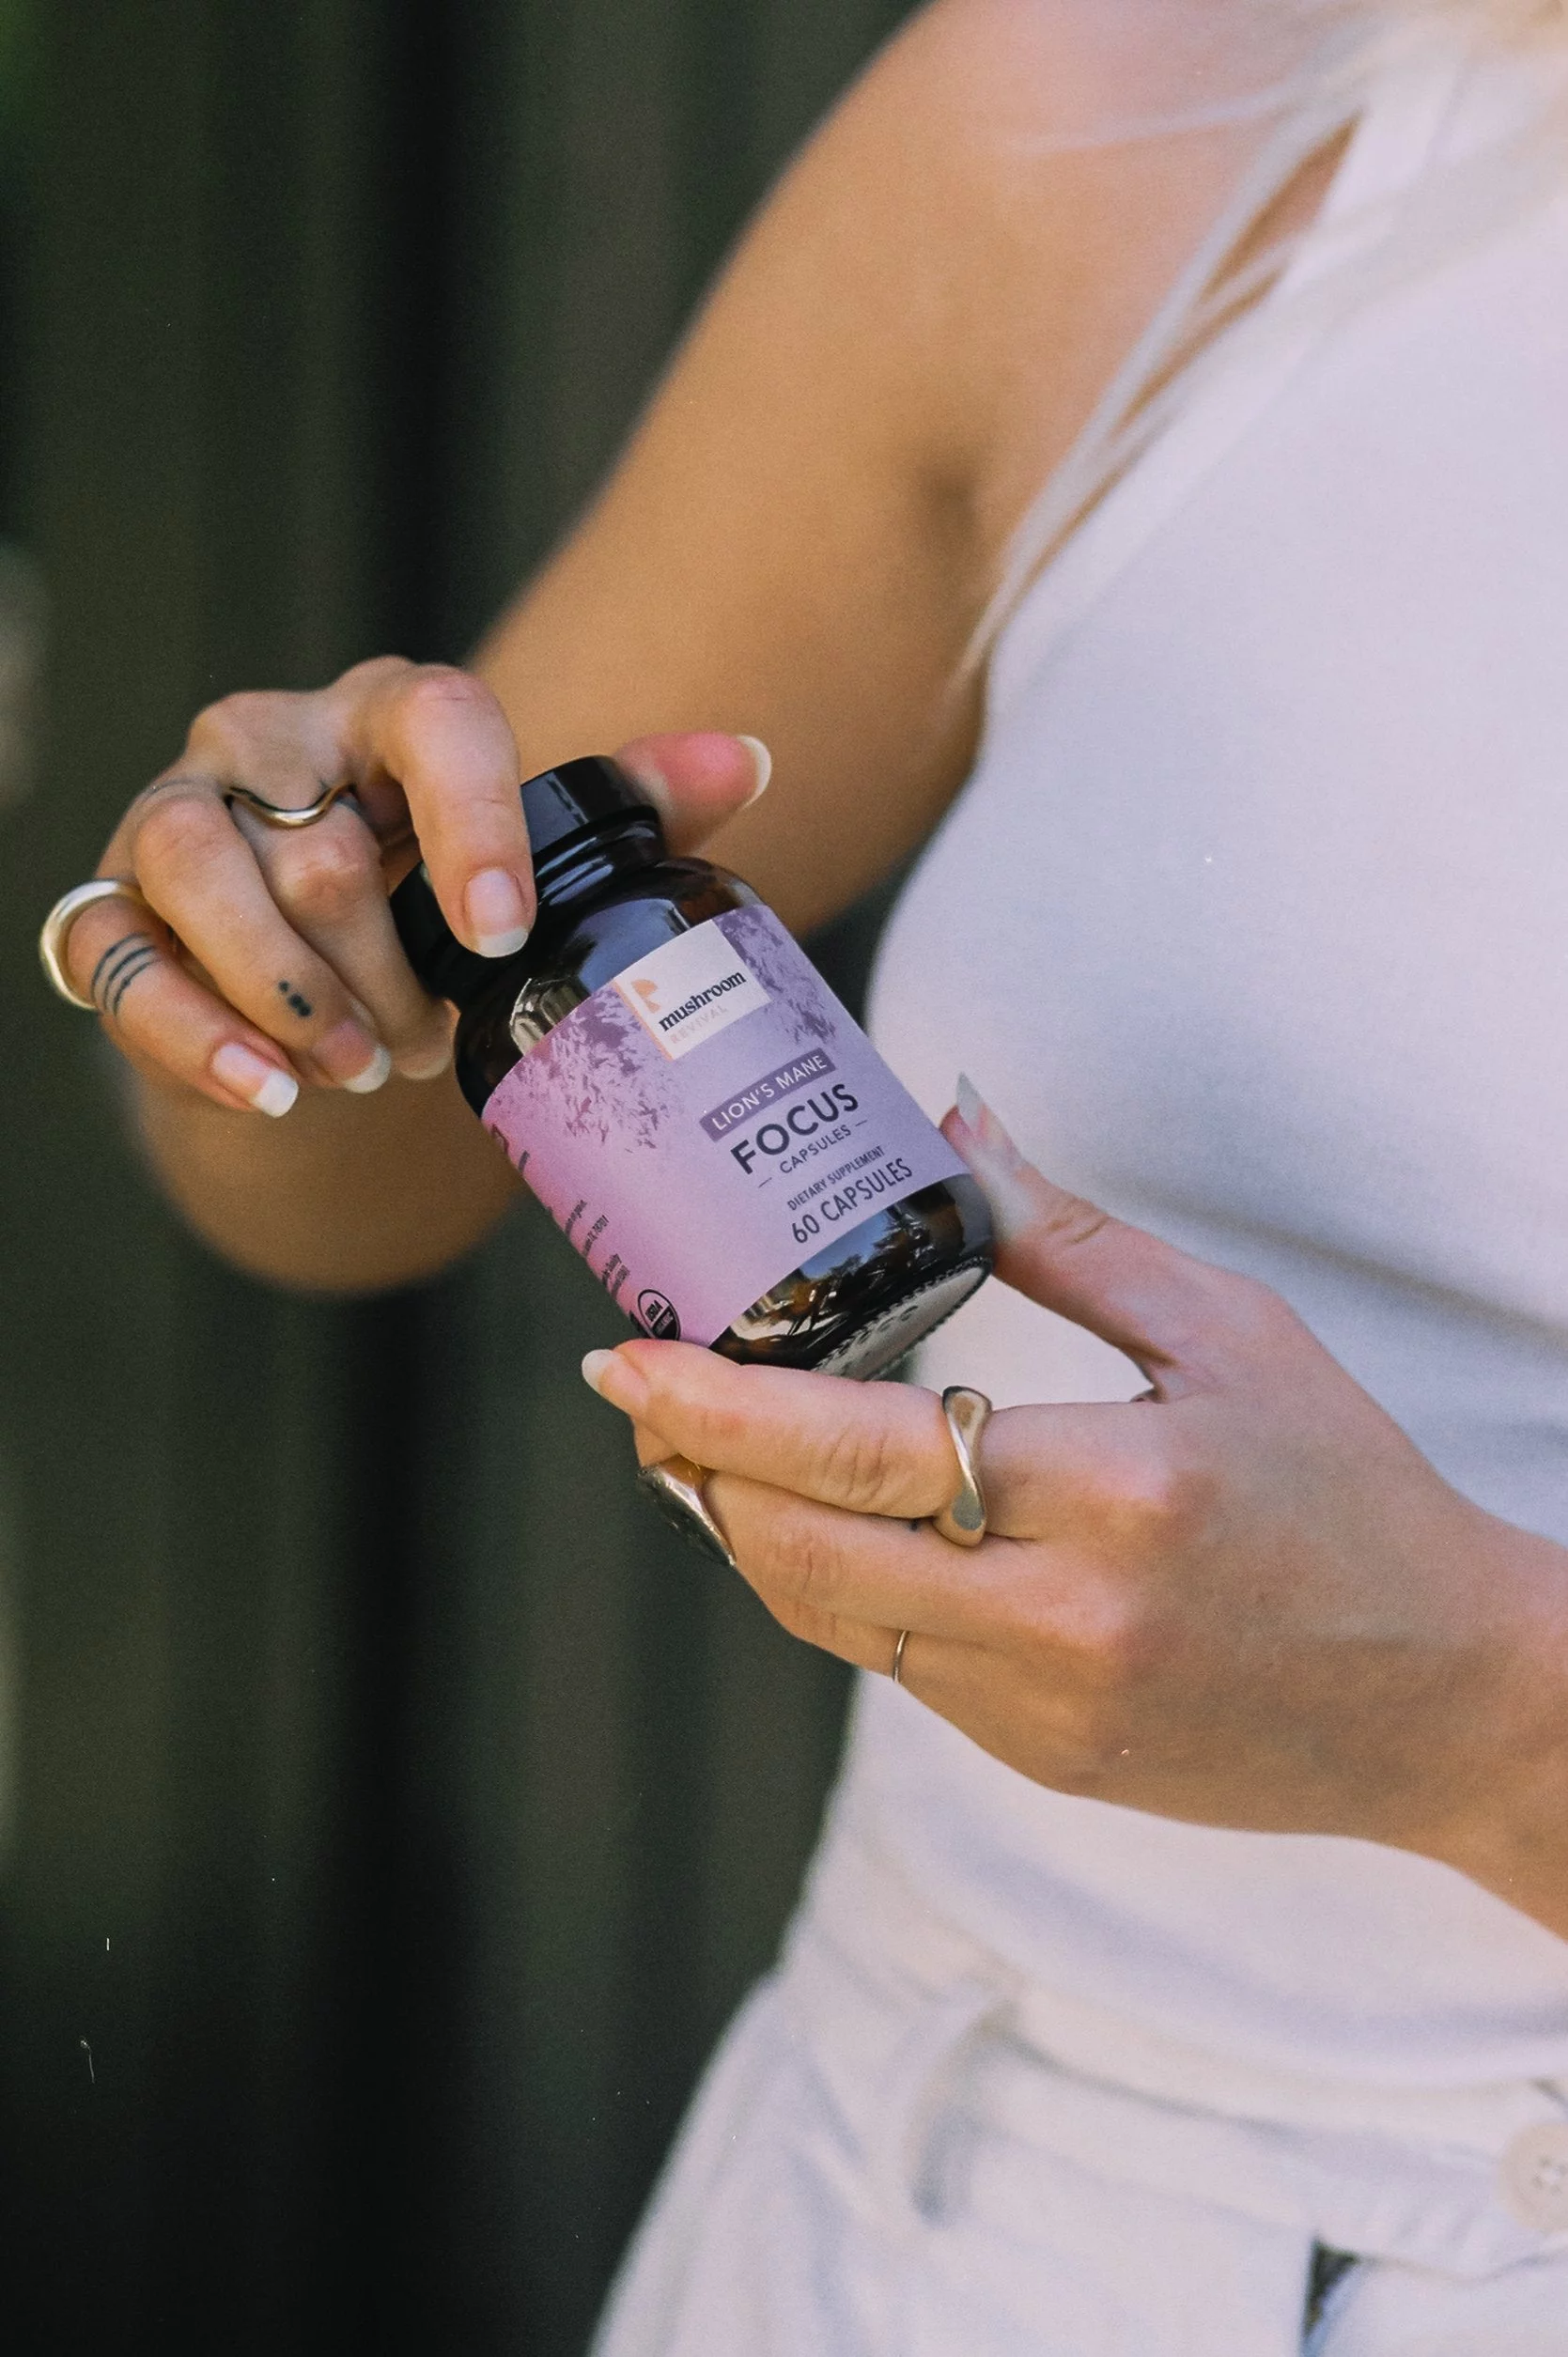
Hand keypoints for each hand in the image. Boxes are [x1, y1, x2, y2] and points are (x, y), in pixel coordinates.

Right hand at [64, 656, 769, 1114]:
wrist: (317, 983)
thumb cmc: (430, 902)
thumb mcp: (526, 856)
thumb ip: (629, 808)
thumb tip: (749, 760)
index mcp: (385, 711)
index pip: (436, 719)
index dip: (475, 825)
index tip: (503, 934)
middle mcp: (269, 741)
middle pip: (320, 843)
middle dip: (388, 972)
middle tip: (431, 1042)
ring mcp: (175, 815)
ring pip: (202, 871)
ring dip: (293, 994)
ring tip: (361, 1066)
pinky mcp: (114, 905)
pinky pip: (123, 959)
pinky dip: (199, 1034)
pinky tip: (269, 1087)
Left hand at [583, 1086, 1567, 1891]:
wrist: (1443, 1696)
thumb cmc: (1349, 1492)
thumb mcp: (1231, 1334)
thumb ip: (1071, 1235)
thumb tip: (955, 1119)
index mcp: (1116, 1492)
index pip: (859, 1453)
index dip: (717, 1405)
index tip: (624, 1359)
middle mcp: (1065, 1621)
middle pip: (802, 1552)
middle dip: (697, 1469)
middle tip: (649, 1392)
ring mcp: (1044, 1712)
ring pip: (827, 1619)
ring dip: (749, 1530)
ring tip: (714, 1446)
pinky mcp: (1040, 1761)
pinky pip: (891, 1668)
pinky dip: (836, 1587)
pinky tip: (829, 1523)